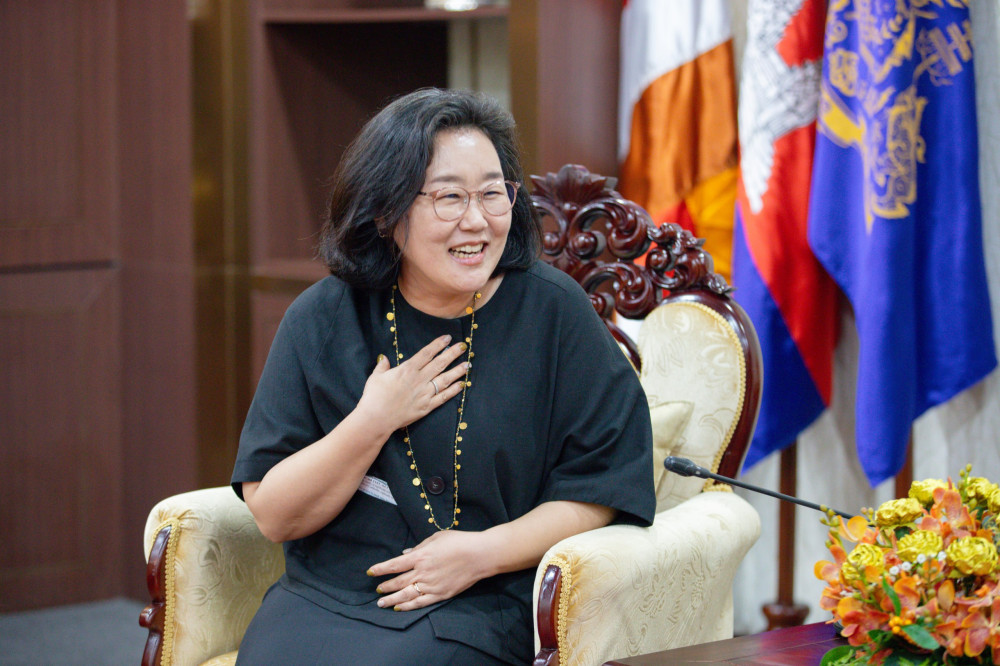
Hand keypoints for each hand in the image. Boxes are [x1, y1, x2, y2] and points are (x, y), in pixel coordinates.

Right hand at [358, 335, 469, 432]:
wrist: (376, 418)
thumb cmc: (374, 397)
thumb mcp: (376, 377)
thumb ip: (383, 366)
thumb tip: (384, 358)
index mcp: (407, 369)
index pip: (426, 353)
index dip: (438, 344)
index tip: (448, 338)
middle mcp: (419, 380)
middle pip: (439, 364)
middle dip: (452, 354)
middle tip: (464, 346)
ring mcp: (424, 394)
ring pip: (445, 379)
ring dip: (457, 371)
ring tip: (467, 365)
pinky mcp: (426, 407)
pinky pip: (443, 397)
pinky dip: (453, 391)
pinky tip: (461, 385)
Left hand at [368, 529, 498, 610]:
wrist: (480, 555)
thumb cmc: (459, 542)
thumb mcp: (436, 538)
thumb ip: (419, 547)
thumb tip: (405, 553)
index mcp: (420, 556)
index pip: (394, 564)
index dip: (380, 569)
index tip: (370, 572)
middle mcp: (422, 572)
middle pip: (398, 582)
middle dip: (385, 586)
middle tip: (377, 590)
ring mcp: (431, 585)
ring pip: (406, 595)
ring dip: (391, 599)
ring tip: (381, 603)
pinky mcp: (440, 594)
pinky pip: (420, 602)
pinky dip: (408, 606)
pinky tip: (399, 608)